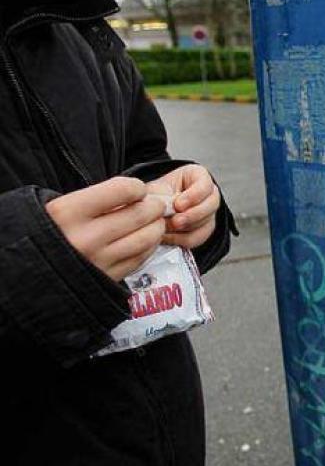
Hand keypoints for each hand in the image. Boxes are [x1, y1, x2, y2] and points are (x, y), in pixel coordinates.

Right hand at [46, 177, 166, 280]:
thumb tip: (138, 194)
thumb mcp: (61, 207)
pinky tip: (146, 239)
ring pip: (146, 238)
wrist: (26, 271)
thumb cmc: (50, 231)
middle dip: (155, 206)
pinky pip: (140, 258)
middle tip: (156, 204)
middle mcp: (85, 238)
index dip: (136, 187)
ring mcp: (99, 261)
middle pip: (140, 215)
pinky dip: (150, 246)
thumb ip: (98, 199)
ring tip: (154, 221)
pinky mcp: (108, 278)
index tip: (137, 189)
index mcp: (68, 212)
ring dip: (157, 226)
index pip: (122, 190)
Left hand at [150, 165, 219, 248]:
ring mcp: (209, 213)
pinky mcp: (204, 230)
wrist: (154, 209)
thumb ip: (162, 196)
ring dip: (185, 229)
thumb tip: (165, 208)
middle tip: (175, 221)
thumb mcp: (157, 189)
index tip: (178, 204)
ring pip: (206, 224)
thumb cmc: (157, 195)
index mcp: (199, 177)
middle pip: (211, 206)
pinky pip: (198, 238)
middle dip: (192, 216)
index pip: (205, 185)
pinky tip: (168, 237)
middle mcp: (209, 195)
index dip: (193, 196)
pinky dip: (182, 240)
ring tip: (166, 229)